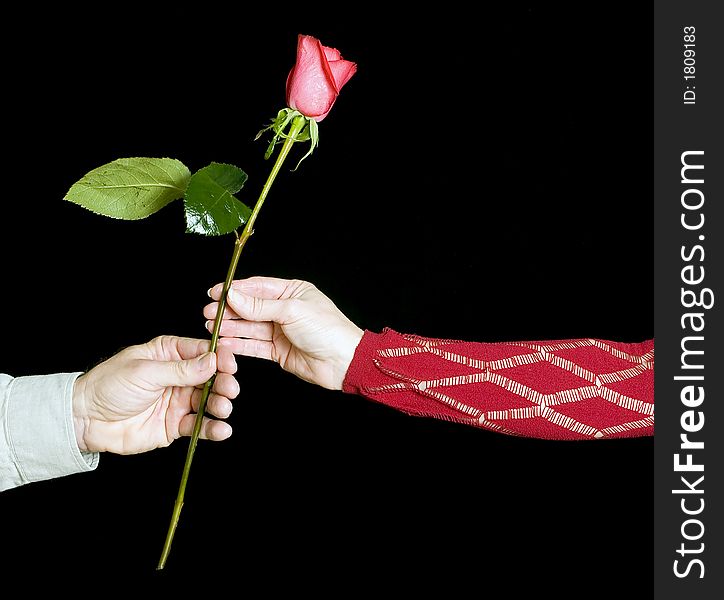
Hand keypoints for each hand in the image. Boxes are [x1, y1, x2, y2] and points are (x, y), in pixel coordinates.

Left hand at [72, 336, 237, 453]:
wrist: (85, 420)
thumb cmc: (108, 386)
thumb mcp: (145, 372)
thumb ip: (180, 370)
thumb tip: (212, 362)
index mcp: (169, 354)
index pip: (203, 351)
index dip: (220, 357)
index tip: (228, 365)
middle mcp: (178, 376)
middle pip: (211, 377)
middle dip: (224, 382)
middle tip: (229, 389)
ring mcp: (178, 401)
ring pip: (209, 401)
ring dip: (220, 404)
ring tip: (223, 408)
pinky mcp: (175, 425)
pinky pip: (199, 425)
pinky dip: (213, 428)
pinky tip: (222, 429)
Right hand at [204, 277, 362, 389]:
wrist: (343, 361)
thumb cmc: (326, 329)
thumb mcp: (291, 311)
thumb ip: (260, 306)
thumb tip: (233, 296)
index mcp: (292, 292)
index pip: (258, 287)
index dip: (235, 290)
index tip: (215, 292)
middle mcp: (285, 310)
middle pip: (250, 308)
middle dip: (229, 310)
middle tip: (209, 312)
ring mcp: (281, 331)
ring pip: (250, 327)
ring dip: (231, 327)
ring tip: (212, 327)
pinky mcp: (279, 351)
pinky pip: (254, 346)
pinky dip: (239, 345)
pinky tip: (224, 343)